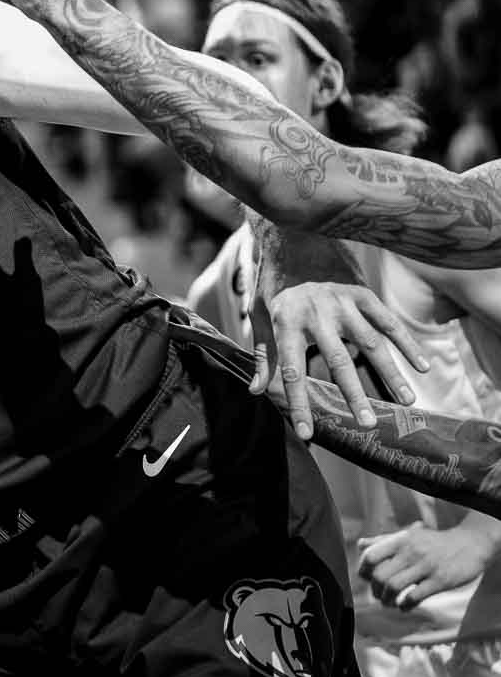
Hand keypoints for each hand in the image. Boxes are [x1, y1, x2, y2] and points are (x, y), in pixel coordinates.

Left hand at [249, 280, 427, 439]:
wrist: (293, 244)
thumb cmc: (274, 289)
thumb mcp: (259, 318)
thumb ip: (264, 354)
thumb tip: (255, 391)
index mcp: (286, 323)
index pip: (292, 372)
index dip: (299, 404)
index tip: (306, 432)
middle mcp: (317, 313)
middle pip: (338, 360)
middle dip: (353, 393)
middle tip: (367, 423)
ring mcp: (342, 302)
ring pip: (371, 343)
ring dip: (390, 372)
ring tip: (406, 401)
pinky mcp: (363, 294)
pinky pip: (388, 321)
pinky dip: (407, 343)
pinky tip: (422, 366)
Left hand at [358, 521, 500, 609]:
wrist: (470, 544)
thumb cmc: (434, 542)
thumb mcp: (409, 536)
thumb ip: (384, 540)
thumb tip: (360, 544)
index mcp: (400, 540)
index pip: (370, 556)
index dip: (364, 571)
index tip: (368, 579)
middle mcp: (410, 552)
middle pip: (379, 576)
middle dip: (375, 590)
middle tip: (378, 595)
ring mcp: (426, 567)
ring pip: (394, 587)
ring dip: (387, 600)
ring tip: (389, 602)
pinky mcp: (440, 580)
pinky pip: (414, 596)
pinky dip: (404, 605)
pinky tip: (404, 606)